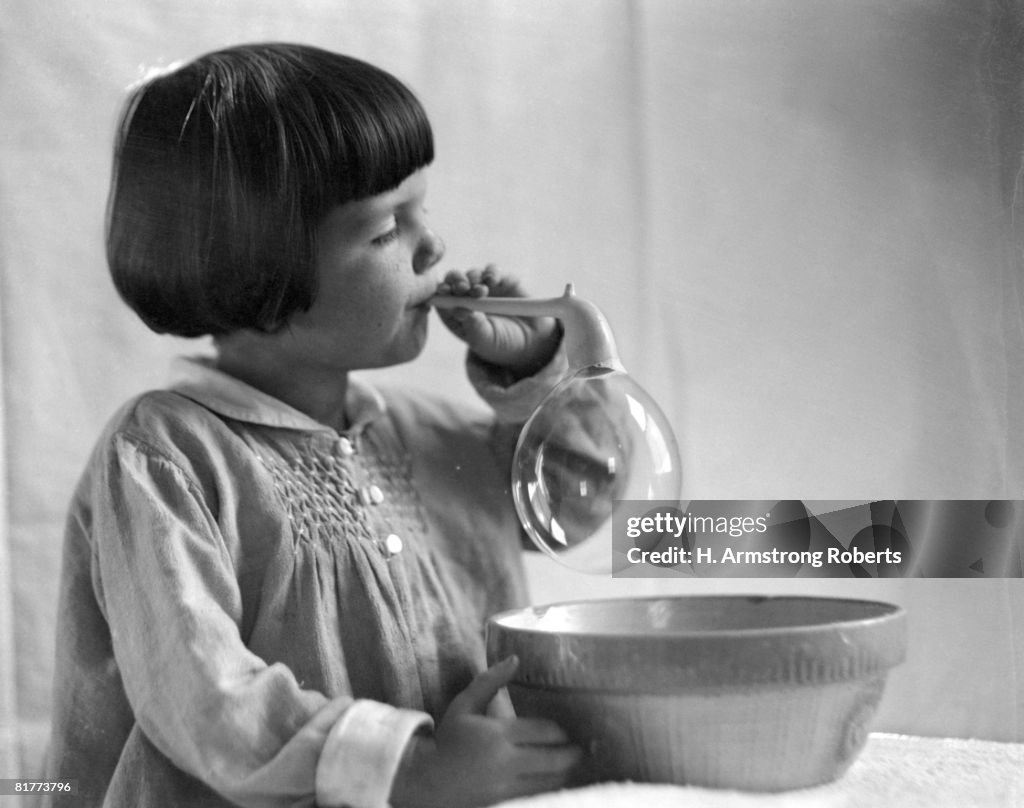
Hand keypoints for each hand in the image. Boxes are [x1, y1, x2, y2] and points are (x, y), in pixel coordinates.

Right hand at [389, 656, 581, 807]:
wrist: (426, 781)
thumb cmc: (448, 739)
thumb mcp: (464, 705)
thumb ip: (490, 681)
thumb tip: (515, 659)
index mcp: (497, 734)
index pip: (545, 732)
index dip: (560, 732)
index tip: (564, 732)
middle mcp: (505, 762)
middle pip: (554, 760)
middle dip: (571, 754)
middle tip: (578, 750)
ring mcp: (505, 789)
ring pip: (549, 783)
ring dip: (563, 774)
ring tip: (567, 766)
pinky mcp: (503, 805)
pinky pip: (536, 798)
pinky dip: (547, 791)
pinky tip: (549, 784)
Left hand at [436, 266, 560, 379]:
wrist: (531, 342)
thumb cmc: (501, 345)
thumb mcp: (485, 341)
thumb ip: (473, 326)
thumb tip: (460, 310)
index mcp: (455, 315)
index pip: (441, 299)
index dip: (441, 293)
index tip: (445, 291)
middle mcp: (467, 298)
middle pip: (454, 282)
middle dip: (456, 281)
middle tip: (463, 287)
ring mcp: (484, 287)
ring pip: (472, 274)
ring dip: (473, 278)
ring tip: (482, 290)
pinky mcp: (502, 280)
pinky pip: (493, 271)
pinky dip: (491, 272)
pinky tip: (493, 280)